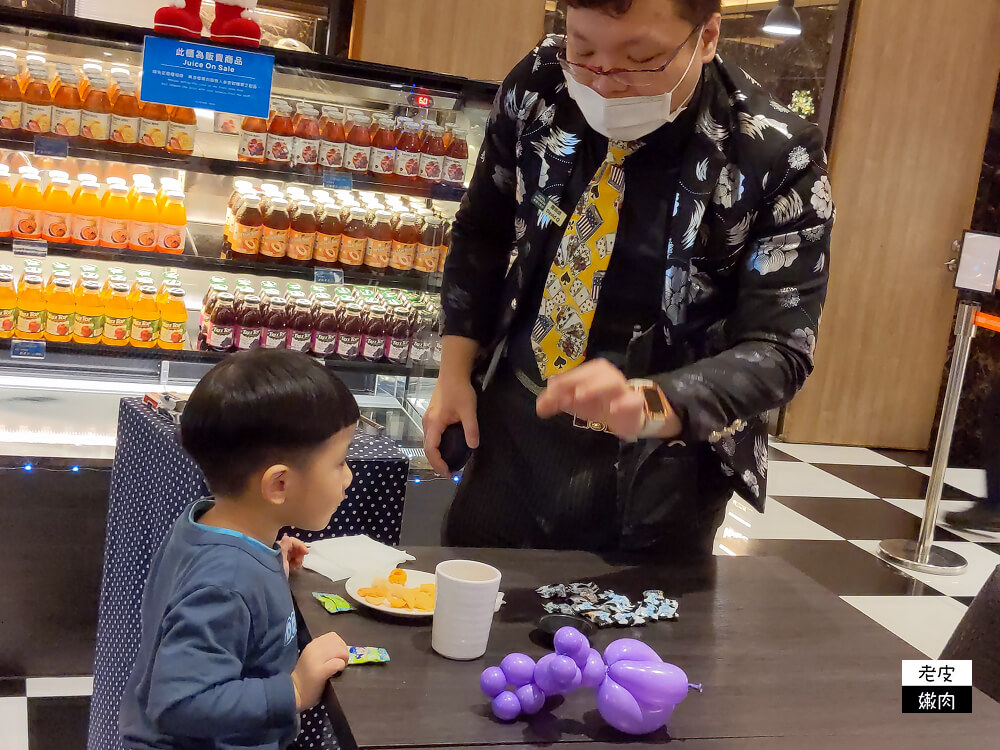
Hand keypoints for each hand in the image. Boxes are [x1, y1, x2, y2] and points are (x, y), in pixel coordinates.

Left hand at [279, 534, 307, 576]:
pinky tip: (295, 567)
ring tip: (298, 565)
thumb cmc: (276, 572)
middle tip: (300, 561)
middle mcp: (279, 551)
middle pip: (293, 547)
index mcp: (278, 548)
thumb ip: (284, 547)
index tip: (306, 552)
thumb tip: (287, 537)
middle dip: (299, 553)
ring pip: (294, 553)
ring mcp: (282, 557)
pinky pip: (293, 559)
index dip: (300, 545)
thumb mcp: (281, 559)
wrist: (274, 586)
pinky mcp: (284, 564)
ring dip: (299, 558)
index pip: (291, 541)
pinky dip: (296, 562)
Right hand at [292, 632, 349, 710]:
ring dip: (344, 659)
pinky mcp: (319, 672)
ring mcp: (315, 660)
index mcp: (311, 645)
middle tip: (342, 662)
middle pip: (338, 642)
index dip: (340, 644)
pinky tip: (337, 672)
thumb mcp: (311, 657)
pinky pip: (337, 663)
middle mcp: (313, 649)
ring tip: (340, 667)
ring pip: (339, 650)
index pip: (333, 636)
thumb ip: (322, 650)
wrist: (294, 692)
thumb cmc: (305, 677)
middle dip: (344, 651)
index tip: (338, 655)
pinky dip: (340, 666)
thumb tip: (339, 648)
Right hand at [423, 376, 478, 475]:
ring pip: (427, 441)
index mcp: (434, 423)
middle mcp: (427, 422)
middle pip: (427, 448)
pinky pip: (430, 435)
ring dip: (435, 454)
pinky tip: (445, 446)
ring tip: (446, 462)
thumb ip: (471, 429)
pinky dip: (435, 445)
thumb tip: (473, 446)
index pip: (431, 450)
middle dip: (435, 462)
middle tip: (448, 471)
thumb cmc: (460, 390)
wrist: (453, 373)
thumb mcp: (469, 411)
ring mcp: (428, 418)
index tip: (448, 473)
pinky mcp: (432, 414)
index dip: (437, 464)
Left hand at [536, 359, 679, 440]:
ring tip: (580, 396)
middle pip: (596, 371)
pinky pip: (633, 399)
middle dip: (577, 380)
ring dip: (596, 387)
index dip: (563, 382)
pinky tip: (613, 408)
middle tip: (564, 394)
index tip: (549, 394)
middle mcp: (608, 377)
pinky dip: (624, 402)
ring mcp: (622, 390)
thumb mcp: (576, 403)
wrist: (627, 418)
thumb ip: (557, 402)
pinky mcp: (634, 404)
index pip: (577, 373)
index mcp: (593, 374)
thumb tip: (540, 406)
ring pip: (613, 382)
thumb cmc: (599, 405)